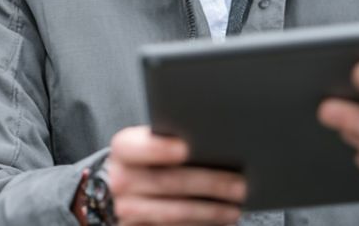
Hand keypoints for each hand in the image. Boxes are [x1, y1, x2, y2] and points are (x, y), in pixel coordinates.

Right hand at [99, 125, 244, 224]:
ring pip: (172, 212)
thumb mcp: (156, 146)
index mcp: (123, 151)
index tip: (185, 148)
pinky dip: (199, 225)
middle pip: (164, 182)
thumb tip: (212, 144)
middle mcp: (120, 181)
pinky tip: (219, 220)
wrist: (132, 191)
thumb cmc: (154, 162)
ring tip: (235, 206)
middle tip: (238, 184)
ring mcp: (127, 210)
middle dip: (206, 183)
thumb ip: (174, 142)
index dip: (158, 148)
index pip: (133, 147)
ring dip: (209, 211)